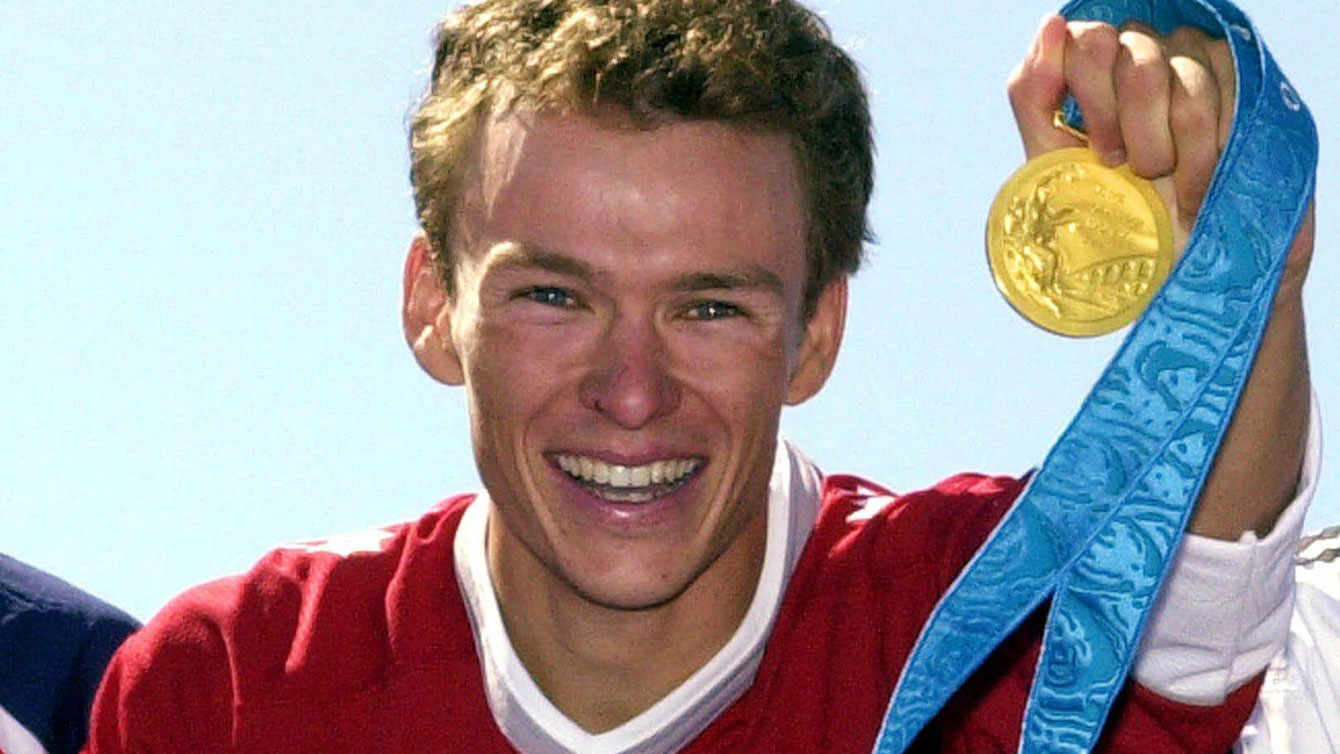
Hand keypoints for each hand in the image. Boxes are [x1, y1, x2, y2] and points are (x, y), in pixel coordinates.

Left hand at [1006, 15, 1313, 296]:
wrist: (1174, 265)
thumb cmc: (1106, 214)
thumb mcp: (1051, 162)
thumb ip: (1033, 94)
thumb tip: (1053, 23)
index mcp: (1089, 67)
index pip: (1086, 40)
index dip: (1092, 96)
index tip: (1100, 152)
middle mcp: (1138, 52)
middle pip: (1130, 57)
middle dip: (1129, 128)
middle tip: (1133, 172)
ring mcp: (1190, 60)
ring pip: (1176, 82)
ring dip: (1166, 151)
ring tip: (1166, 188)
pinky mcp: (1237, 80)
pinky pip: (1217, 103)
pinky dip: (1203, 158)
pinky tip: (1197, 188)